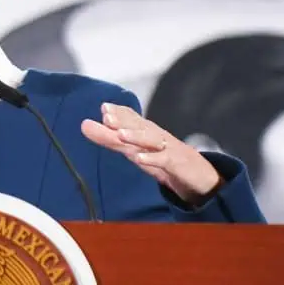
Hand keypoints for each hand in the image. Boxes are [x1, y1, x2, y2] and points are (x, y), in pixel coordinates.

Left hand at [81, 102, 220, 204]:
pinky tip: (140, 158)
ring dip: (136, 136)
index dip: (119, 113)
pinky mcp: (177, 164)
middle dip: (123, 120)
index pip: (132, 118)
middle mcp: (156, 136)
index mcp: (145, 131)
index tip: (103, 107)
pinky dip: (153, 159)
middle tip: (106, 115)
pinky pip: (164, 160)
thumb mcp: (134, 149)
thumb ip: (109, 138)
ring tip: (120, 134)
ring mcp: (168, 148)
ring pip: (151, 140)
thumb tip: (84, 124)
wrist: (200, 177)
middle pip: (139, 126)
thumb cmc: (163, 159)